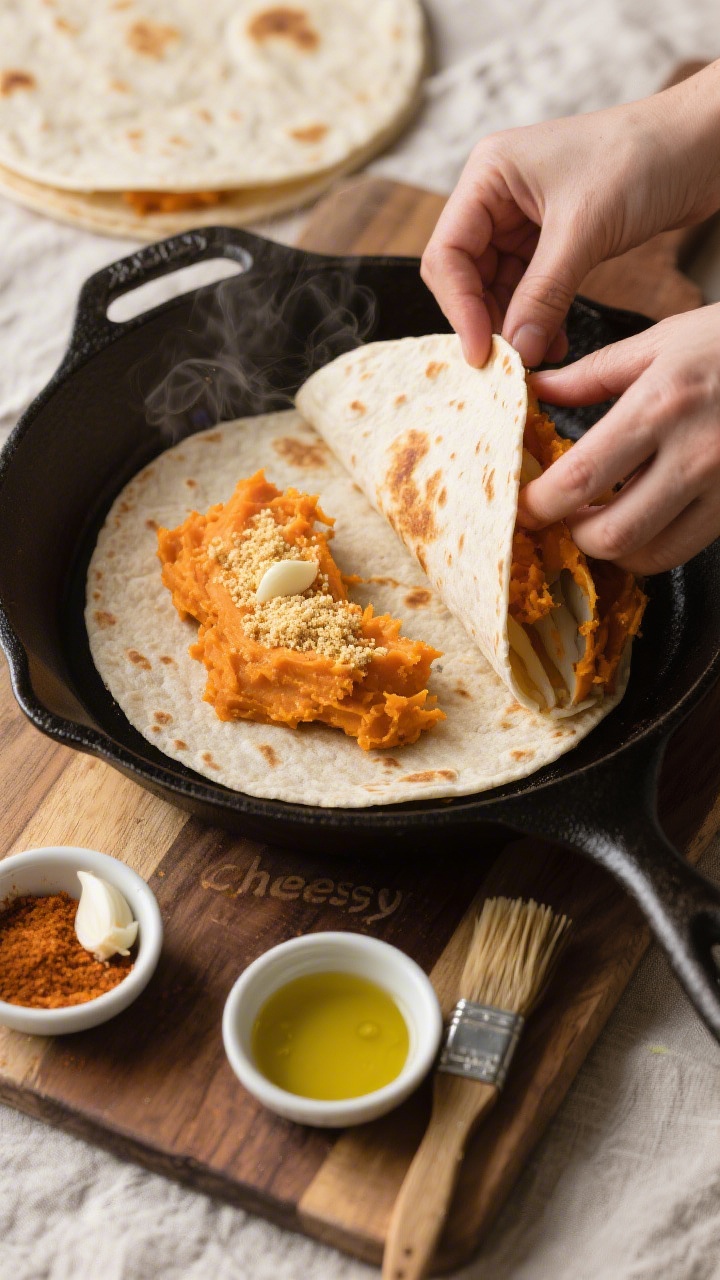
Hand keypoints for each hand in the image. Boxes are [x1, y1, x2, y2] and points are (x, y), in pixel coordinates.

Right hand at [421, 63, 719, 367]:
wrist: (705, 143)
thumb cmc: (644, 157)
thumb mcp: (585, 230)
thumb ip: (543, 294)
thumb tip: (516, 352)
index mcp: (488, 174)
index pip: (449, 253)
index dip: (459, 307)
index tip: (482, 352)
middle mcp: (497, 195)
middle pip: (466, 275)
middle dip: (486, 319)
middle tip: (508, 362)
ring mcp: (524, 218)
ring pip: (498, 287)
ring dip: (514, 325)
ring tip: (537, 356)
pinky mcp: (553, 238)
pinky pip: (530, 289)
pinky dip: (537, 317)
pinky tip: (553, 341)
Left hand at [519, 305, 719, 573]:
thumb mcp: (660, 342)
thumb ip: (591, 375)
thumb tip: (534, 389)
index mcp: (661, 405)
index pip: (580, 478)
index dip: (539, 505)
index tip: (523, 503)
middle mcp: (694, 454)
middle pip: (611, 535)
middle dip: (573, 535)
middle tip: (562, 515)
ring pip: (649, 555)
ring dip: (611, 547)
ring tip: (599, 516)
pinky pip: (683, 549)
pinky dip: (650, 544)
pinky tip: (641, 515)